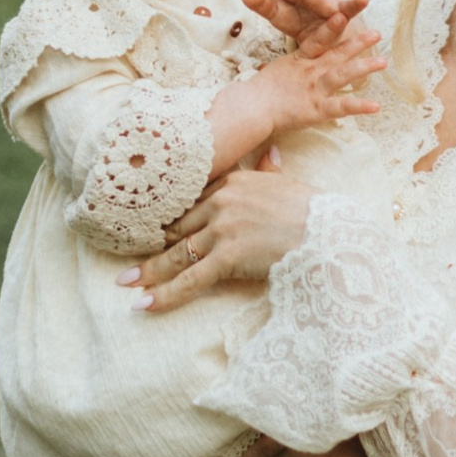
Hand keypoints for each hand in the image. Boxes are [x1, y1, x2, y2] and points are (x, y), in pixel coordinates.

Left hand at [128, 165, 317, 311]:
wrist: (328, 231)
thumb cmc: (313, 211)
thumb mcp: (286, 183)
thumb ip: (270, 170)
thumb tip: (269, 152)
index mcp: (233, 182)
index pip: (194, 205)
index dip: (175, 222)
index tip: (156, 232)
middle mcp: (221, 202)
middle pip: (179, 229)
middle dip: (154, 247)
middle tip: (130, 262)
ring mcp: (222, 228)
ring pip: (177, 254)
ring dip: (150, 272)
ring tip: (127, 283)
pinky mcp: (227, 255)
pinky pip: (190, 279)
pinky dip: (165, 293)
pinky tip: (143, 303)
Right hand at [262, 25, 385, 132]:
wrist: (250, 108)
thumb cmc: (256, 93)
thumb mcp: (275, 75)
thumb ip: (286, 70)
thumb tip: (284, 69)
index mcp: (300, 61)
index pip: (318, 40)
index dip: (331, 28)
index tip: (344, 15)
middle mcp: (311, 71)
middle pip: (337, 53)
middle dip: (358, 43)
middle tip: (377, 33)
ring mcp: (315, 88)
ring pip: (343, 74)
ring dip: (364, 67)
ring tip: (383, 62)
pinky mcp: (317, 108)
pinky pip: (342, 106)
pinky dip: (359, 106)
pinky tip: (376, 106)